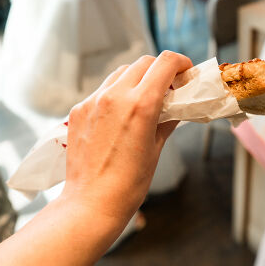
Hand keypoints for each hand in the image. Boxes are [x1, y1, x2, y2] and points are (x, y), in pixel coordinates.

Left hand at [62, 51, 191, 224]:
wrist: (91, 203)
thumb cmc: (127, 184)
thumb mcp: (156, 149)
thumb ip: (167, 120)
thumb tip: (176, 107)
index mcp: (140, 105)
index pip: (165, 63)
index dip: (181, 62)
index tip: (186, 71)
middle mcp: (114, 96)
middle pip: (143, 63)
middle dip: (160, 70)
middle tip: (169, 88)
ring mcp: (93, 101)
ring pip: (120, 73)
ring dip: (137, 79)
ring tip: (145, 100)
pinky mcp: (79, 110)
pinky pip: (101, 91)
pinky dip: (116, 94)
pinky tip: (121, 115)